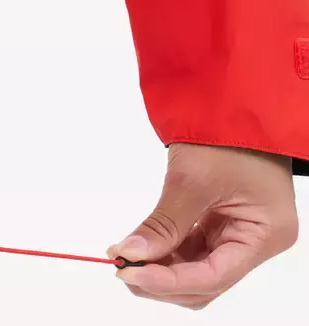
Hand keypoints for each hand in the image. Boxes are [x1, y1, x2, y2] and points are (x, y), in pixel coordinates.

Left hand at [107, 143, 297, 309]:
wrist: (232, 105)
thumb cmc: (224, 136)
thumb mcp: (191, 181)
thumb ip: (163, 224)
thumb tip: (129, 254)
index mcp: (264, 234)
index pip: (214, 276)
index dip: (168, 281)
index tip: (129, 274)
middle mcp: (256, 242)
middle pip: (205, 281)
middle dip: (163, 280)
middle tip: (123, 268)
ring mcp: (239, 234)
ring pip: (196, 270)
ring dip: (161, 268)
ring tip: (127, 257)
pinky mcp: (220, 224)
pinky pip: (192, 250)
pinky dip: (166, 252)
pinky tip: (141, 246)